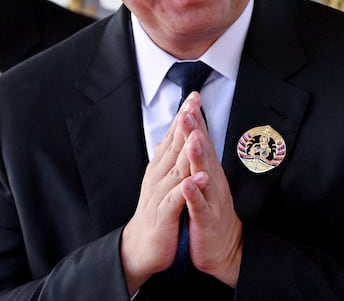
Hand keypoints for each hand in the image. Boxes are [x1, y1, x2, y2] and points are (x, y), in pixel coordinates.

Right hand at [120, 94, 202, 292]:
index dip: (184, 116)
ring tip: (196, 131)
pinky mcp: (164, 213)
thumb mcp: (163, 181)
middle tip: (193, 101)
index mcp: (160, 167)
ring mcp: (161, 193)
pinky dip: (189, 186)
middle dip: (184, 123)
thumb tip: (175, 138)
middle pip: (173, 145)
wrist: (141, 246)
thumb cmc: (157, 212)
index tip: (194, 96)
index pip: (173, 136)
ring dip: (186, 149)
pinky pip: (178, 197)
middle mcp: (159, 175)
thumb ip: (170, 159)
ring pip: (176, 167)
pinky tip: (201, 175)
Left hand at [179, 92, 242, 286]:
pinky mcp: (206, 220)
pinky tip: (188, 184)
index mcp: (210, 172)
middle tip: (189, 110)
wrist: (225, 250)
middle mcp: (213, 181)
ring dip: (198, 157)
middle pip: (204, 152)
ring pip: (204, 175)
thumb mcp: (204, 182)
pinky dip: (194, 195)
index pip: (202, 141)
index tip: (190, 99)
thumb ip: (198, 159)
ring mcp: (211, 200)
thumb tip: (193, 133)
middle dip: (196, 131)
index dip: (196, 120)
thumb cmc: (210, 213)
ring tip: (193, 139)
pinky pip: (199, 206)